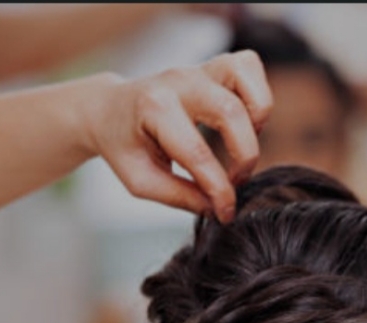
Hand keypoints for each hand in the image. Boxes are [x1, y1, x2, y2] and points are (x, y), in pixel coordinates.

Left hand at [82, 51, 271, 222]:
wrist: (109, 109)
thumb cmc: (124, 145)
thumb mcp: (140, 180)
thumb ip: (179, 196)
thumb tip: (219, 209)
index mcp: (153, 108)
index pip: (197, 153)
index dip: (219, 189)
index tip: (226, 212)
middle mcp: (178, 81)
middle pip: (231, 112)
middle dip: (244, 156)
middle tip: (236, 181)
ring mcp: (198, 69)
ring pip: (244, 73)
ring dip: (257, 116)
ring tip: (243, 143)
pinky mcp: (213, 65)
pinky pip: (248, 65)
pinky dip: (257, 94)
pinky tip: (245, 122)